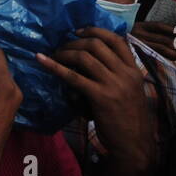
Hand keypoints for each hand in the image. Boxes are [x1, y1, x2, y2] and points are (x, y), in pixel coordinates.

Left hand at [37, 27, 153, 168]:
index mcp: (134, 70)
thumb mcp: (128, 90)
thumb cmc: (128, 118)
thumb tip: (85, 60)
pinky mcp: (100, 96)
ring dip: (64, 53)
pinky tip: (41, 60)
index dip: (95, 30)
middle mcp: (126, 73)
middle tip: (61, 48)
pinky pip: (73, 76)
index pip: (116, 40)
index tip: (78, 31)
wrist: (134, 144)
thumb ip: (114, 74)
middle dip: (74, 42)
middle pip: (96, 44)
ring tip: (54, 56)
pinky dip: (54, 66)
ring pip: (84, 56)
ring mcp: (114, 84)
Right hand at [128, 21, 175, 61]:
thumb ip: (155, 31)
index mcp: (140, 25)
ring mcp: (138, 44)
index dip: (171, 29)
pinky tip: (173, 59)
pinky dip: (166, 58)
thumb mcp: (141, 29)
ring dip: (173, 52)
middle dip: (175, 43)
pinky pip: (155, 56)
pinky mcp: (138, 53)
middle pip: (161, 38)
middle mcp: (138, 34)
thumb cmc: (133, 36)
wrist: (113, 43)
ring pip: (160, 48)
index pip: (158, 26)